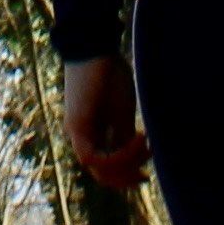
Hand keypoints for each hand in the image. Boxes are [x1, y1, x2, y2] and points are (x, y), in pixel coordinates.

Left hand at [61, 52, 149, 192]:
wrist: (95, 47)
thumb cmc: (109, 74)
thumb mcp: (122, 112)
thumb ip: (124, 137)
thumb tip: (135, 159)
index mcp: (91, 134)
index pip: (104, 167)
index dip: (124, 177)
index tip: (145, 176)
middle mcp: (80, 137)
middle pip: (100, 173)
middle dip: (124, 177)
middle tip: (145, 174)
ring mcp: (76, 132)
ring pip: (97, 168)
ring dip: (126, 163)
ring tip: (146, 144)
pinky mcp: (77, 125)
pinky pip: (94, 156)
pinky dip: (118, 155)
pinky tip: (138, 139)